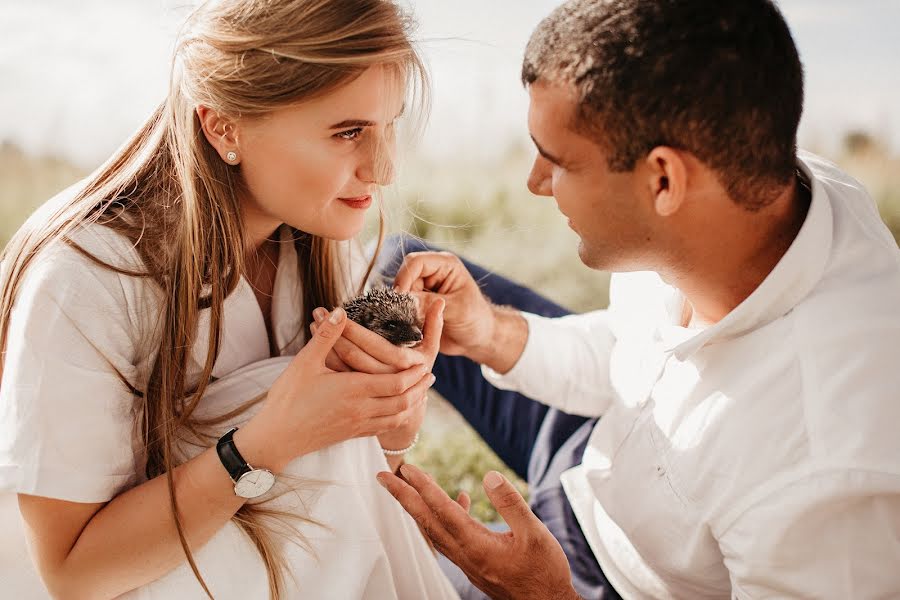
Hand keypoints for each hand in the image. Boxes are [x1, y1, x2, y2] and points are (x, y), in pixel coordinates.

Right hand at [253, 307, 436, 465]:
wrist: (276, 438)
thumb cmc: (288, 399)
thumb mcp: (305, 362)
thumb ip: (326, 336)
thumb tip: (339, 311)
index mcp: (354, 390)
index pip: (397, 382)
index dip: (414, 373)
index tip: (424, 361)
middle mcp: (362, 410)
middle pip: (404, 401)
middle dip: (420, 387)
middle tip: (429, 374)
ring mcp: (359, 425)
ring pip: (397, 417)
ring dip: (413, 403)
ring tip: (421, 391)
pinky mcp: (353, 435)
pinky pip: (385, 428)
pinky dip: (399, 418)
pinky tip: (398, 410)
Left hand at [377, 464, 580, 599]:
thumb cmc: (543, 570)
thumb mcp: (534, 533)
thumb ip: (511, 503)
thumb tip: (490, 476)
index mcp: (476, 544)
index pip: (442, 510)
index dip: (423, 487)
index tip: (407, 469)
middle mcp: (465, 553)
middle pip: (426, 520)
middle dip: (403, 496)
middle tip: (382, 476)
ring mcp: (466, 560)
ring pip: (434, 530)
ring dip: (417, 506)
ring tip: (407, 485)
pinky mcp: (473, 563)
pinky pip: (449, 537)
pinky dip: (445, 516)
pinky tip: (461, 500)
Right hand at [392, 251, 495, 357]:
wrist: (478, 339)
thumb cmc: (476, 319)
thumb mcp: (456, 310)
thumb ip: (430, 304)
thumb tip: (404, 301)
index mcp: (445, 265)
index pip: (416, 262)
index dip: (405, 276)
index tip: (400, 296)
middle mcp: (432, 273)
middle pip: (405, 277)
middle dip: (403, 295)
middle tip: (405, 314)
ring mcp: (424, 289)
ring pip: (401, 294)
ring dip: (403, 308)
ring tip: (414, 323)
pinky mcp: (418, 304)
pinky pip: (402, 307)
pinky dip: (404, 317)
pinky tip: (412, 327)